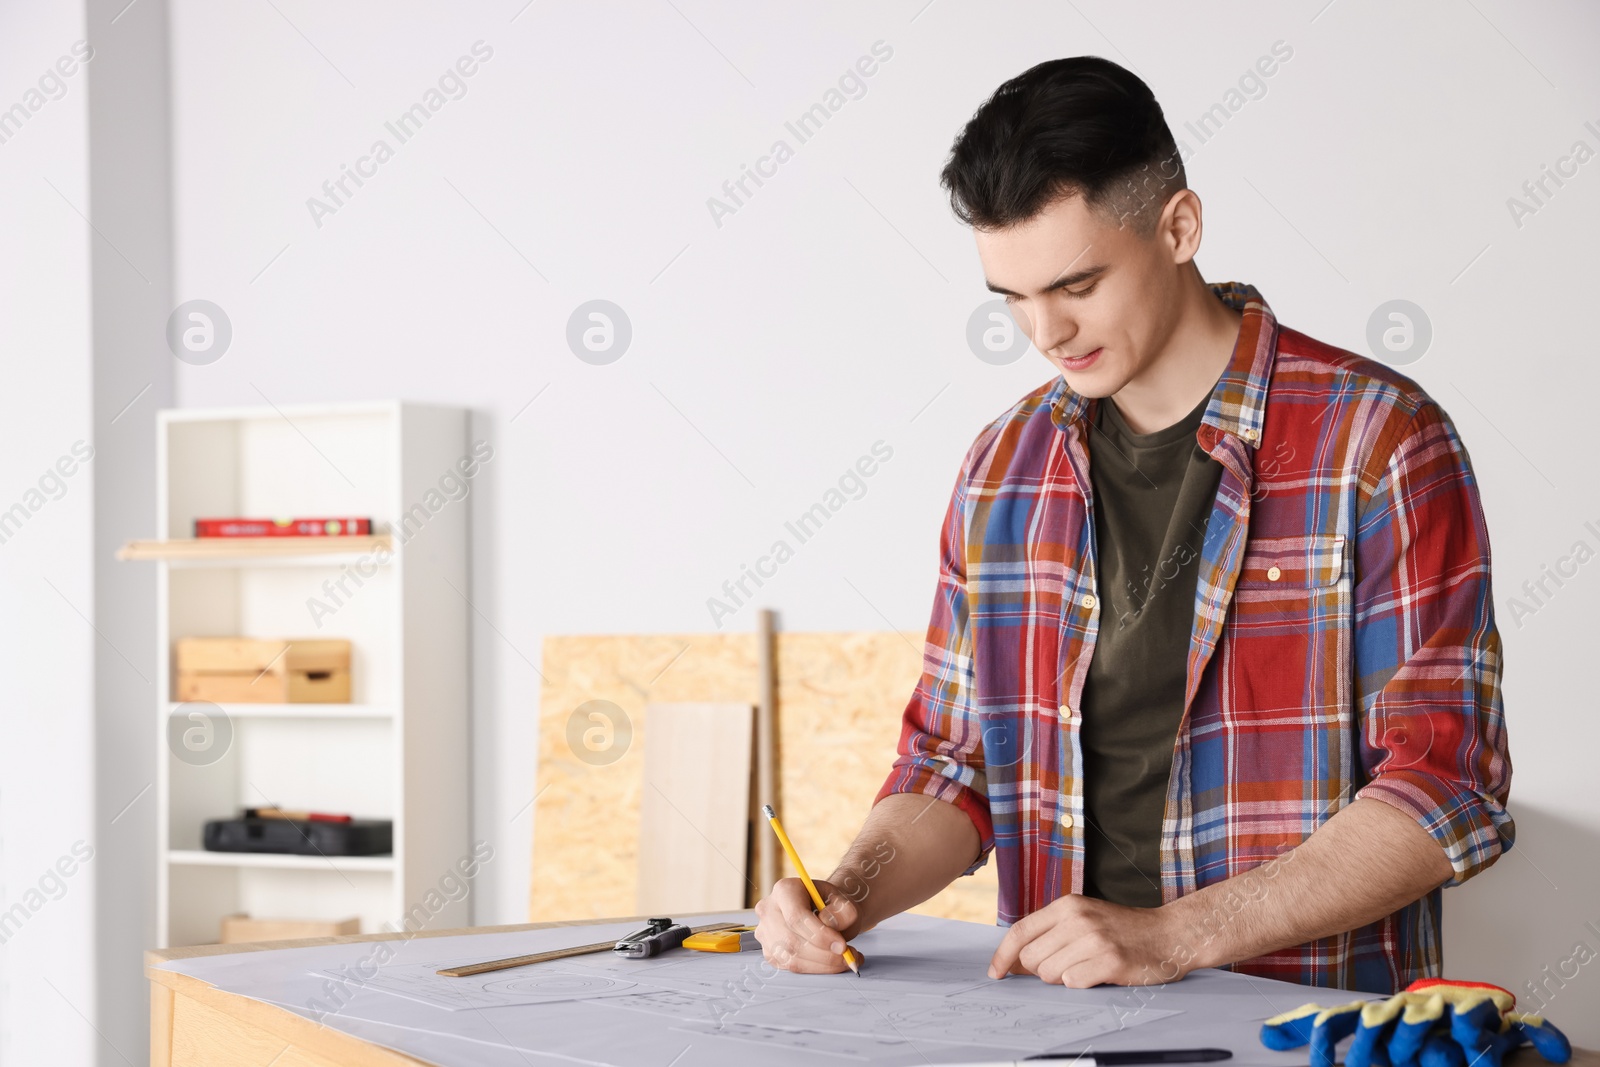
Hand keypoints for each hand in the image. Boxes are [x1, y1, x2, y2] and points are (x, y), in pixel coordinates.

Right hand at [753, 878, 863, 973]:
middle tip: (849, 957)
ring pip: (791, 958)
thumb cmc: (833, 906)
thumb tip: (831, 925)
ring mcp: (765, 933)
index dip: (819, 935)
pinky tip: (831, 964)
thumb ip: (844, 912)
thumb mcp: (845, 902)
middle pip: (792, 940)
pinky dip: (815, 969)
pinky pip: (790, 967)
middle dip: (824, 955)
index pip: (796, 916)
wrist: (826, 912)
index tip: (842, 946)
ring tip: (845, 960)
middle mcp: (769, 910)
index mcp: (785, 890)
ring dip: (822, 965)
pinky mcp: (769, 952)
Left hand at [987, 894, 1183, 986]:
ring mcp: (1094, 939)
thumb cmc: (1121, 930)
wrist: (1169, 934)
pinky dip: (1082, 984)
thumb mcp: (1083, 918)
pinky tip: (1099, 974)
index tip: (996, 973)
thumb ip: (1050, 933)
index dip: (1002, 956)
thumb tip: (1012, 961)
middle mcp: (1077, 918)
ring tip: (1087, 967)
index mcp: (1067, 905)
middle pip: (1031, 958)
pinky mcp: (1110, 961)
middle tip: (1069, 965)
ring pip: (1050, 974)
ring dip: (1064, 978)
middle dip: (1043, 970)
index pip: (1020, 932)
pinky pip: (1074, 983)